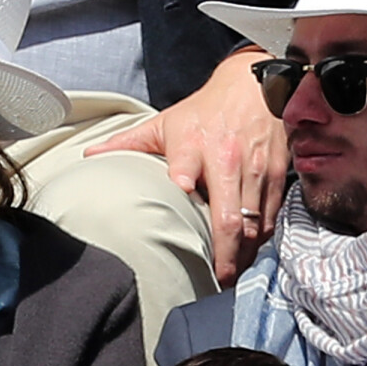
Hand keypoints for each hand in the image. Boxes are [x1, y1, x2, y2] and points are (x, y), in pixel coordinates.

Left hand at [85, 49, 288, 285]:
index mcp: (193, 144)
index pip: (186, 170)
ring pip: (253, 225)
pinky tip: (250, 253)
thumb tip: (90, 157)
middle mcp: (226, 159)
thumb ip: (130, 143)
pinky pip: (270, 218)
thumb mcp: (166, 122)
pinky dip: (261, 240)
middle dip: (225, 256)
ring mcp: (255, 169)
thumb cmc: (206, 110)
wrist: (254, 85)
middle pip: (228, 218)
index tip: (181, 205)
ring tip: (233, 275)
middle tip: (218, 280)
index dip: (183, 185)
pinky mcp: (276, 175)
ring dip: (244, 255)